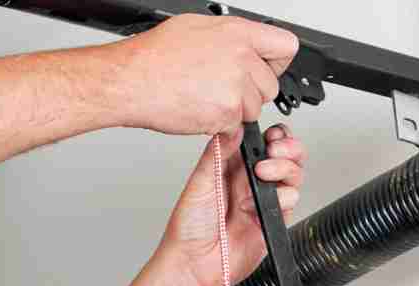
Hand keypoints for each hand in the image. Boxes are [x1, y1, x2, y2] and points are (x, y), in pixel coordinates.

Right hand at [113, 15, 298, 135]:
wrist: (133, 81)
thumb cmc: (156, 57)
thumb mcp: (196, 28)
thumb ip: (230, 38)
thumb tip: (245, 46)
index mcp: (237, 32)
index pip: (285, 47)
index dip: (276, 62)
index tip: (267, 68)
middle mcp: (241, 56)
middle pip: (270, 86)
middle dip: (252, 93)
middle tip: (223, 89)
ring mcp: (236, 86)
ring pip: (255, 109)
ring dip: (236, 110)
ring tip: (207, 97)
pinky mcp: (228, 112)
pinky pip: (238, 126)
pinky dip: (222, 124)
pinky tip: (202, 108)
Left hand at [156, 124, 305, 285]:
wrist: (196, 263)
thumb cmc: (190, 228)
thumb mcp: (200, 181)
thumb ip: (219, 152)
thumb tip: (235, 127)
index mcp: (231, 167)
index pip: (261, 142)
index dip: (271, 135)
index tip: (268, 135)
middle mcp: (249, 182)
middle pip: (284, 156)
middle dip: (287, 148)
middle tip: (275, 151)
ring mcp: (262, 201)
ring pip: (292, 176)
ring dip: (286, 169)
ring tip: (265, 174)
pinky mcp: (271, 220)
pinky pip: (291, 201)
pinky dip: (285, 196)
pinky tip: (267, 201)